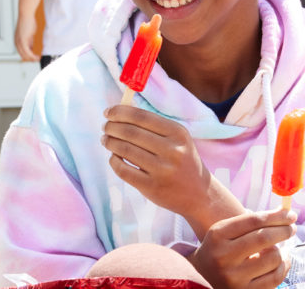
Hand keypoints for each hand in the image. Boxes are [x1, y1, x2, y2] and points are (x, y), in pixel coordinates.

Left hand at [15, 14, 39, 61]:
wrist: (26, 14)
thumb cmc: (28, 21)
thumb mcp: (28, 34)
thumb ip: (29, 41)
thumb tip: (31, 47)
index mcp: (17, 41)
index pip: (22, 52)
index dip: (28, 56)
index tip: (34, 58)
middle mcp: (16, 42)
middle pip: (23, 55)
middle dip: (30, 59)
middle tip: (37, 60)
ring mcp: (19, 42)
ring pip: (25, 55)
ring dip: (32, 58)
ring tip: (38, 59)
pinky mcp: (23, 41)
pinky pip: (27, 52)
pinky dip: (32, 56)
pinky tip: (37, 57)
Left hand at [102, 105, 246, 233]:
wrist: (199, 193)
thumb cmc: (181, 160)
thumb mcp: (177, 139)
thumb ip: (153, 126)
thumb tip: (120, 112)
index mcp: (178, 133)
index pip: (141, 117)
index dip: (120, 112)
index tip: (108, 112)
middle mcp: (172, 150)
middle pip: (130, 132)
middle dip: (112, 127)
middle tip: (105, 127)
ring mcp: (162, 170)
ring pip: (124, 150)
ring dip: (110, 142)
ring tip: (106, 140)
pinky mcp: (152, 187)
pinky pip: (123, 170)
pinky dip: (113, 161)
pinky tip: (114, 157)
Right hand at [188, 209, 296, 288]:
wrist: (202, 276)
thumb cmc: (220, 249)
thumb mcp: (225, 232)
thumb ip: (251, 223)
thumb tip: (285, 215)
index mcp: (218, 235)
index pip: (254, 220)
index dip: (277, 216)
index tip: (290, 214)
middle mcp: (223, 256)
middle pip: (264, 238)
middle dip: (284, 230)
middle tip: (291, 228)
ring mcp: (233, 277)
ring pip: (273, 258)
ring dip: (282, 252)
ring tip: (280, 250)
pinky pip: (275, 278)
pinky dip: (283, 267)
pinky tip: (281, 262)